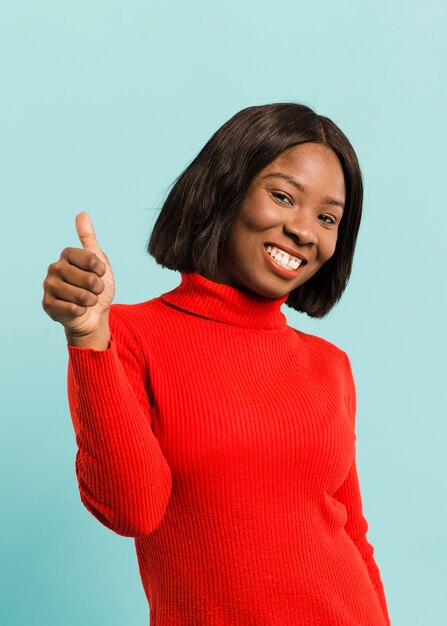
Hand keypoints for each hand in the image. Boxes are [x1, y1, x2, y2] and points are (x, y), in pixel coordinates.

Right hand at [42, 212, 114, 347]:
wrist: (93, 314)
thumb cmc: (96, 287)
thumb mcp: (99, 262)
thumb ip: (89, 239)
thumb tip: (82, 214)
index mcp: (66, 255)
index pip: (91, 259)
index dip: (101, 270)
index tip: (99, 274)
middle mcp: (54, 268)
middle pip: (88, 279)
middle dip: (98, 288)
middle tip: (94, 291)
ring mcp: (48, 286)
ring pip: (81, 296)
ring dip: (91, 301)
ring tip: (87, 300)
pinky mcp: (47, 305)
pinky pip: (73, 309)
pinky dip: (82, 311)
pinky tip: (78, 310)